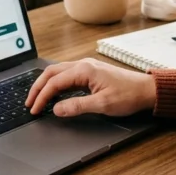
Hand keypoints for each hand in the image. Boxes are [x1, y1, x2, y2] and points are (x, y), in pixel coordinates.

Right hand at [26, 58, 156, 117]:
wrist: (146, 90)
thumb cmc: (128, 95)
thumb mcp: (102, 105)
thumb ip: (77, 106)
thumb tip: (56, 109)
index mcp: (84, 70)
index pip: (54, 82)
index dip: (42, 97)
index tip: (34, 109)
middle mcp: (83, 65)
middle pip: (51, 73)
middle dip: (38, 87)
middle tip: (29, 103)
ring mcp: (86, 67)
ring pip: (58, 72)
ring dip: (46, 84)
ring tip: (37, 98)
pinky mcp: (90, 72)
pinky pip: (66, 74)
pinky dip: (56, 83)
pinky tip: (54, 93)